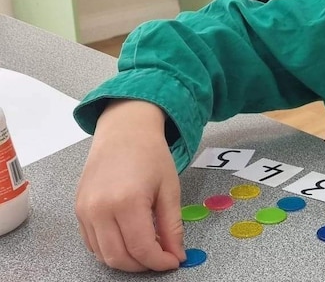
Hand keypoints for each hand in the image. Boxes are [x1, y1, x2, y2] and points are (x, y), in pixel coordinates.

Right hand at [75, 99, 185, 271]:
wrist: (124, 130)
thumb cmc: (151, 154)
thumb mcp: (169, 188)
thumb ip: (172, 225)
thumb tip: (176, 254)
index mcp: (126, 202)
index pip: (141, 248)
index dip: (159, 261)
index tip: (173, 261)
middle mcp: (99, 209)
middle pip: (118, 257)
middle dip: (142, 265)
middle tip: (161, 258)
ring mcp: (85, 210)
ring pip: (102, 254)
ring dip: (126, 260)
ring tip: (147, 249)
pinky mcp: (78, 210)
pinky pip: (92, 242)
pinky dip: (110, 249)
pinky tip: (128, 240)